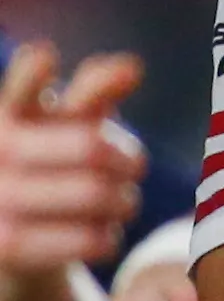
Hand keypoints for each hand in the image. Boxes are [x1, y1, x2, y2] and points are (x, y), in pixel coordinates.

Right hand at [1, 44, 145, 300]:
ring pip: (98, 196)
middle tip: (135, 168)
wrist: (13, 238)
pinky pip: (93, 238)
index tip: (46, 56)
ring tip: (119, 202)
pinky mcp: (8, 244)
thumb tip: (131, 66)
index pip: (21, 87)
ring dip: (124, 201)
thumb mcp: (71, 120)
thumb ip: (96, 89)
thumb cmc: (52, 160)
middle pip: (92, 148)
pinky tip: (100, 231)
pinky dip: (110, 235)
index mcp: (12, 112)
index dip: (32, 73)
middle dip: (129, 160)